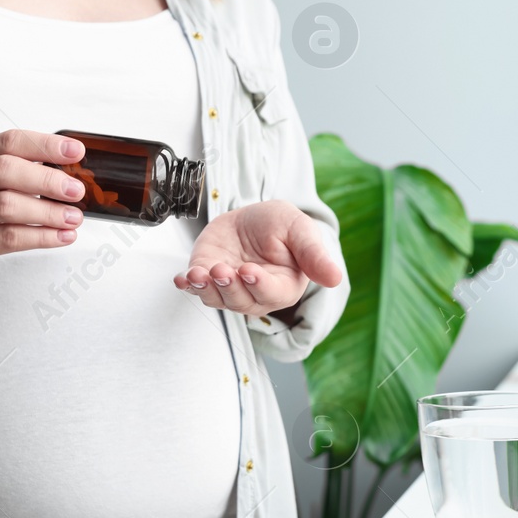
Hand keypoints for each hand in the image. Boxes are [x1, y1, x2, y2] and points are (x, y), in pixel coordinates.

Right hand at [0, 130, 87, 287]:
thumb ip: (12, 169)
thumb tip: (64, 169)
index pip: (10, 141)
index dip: (45, 145)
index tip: (75, 151)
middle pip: (7, 171)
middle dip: (47, 180)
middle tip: (75, 190)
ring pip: (8, 206)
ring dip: (48, 212)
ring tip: (73, 217)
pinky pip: (8, 238)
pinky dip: (41, 237)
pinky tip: (61, 236)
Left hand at [174, 200, 343, 316]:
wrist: (251, 216)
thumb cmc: (280, 226)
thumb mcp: (300, 231)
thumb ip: (314, 254)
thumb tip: (336, 277)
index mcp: (283, 286)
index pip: (271, 294)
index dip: (260, 285)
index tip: (249, 272)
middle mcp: (255, 294)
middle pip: (241, 301)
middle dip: (229, 287)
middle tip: (223, 271)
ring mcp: (228, 288)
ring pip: (216, 298)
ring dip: (205, 289)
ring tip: (198, 274)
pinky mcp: (206, 276)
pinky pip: (195, 287)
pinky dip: (186, 284)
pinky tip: (181, 278)